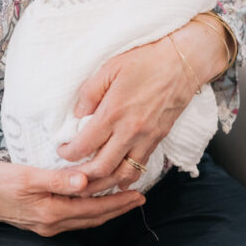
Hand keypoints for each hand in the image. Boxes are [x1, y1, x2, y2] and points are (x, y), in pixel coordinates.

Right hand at [0, 162, 144, 235]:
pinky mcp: (40, 219)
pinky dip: (89, 209)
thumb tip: (85, 182)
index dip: (118, 201)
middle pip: (94, 216)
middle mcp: (52, 223)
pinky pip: (74, 216)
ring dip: (106, 209)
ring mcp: (46, 224)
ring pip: (85, 218)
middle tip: (140, 197)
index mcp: (52, 213)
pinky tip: (93, 201)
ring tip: (123, 199)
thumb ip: (57, 180)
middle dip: (118, 208)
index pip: (95, 208)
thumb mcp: (26, 175)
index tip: (139, 193)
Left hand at [56, 37, 193, 193]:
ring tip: (91, 184)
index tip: (62, 150)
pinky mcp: (159, 139)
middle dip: (82, 177)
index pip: (84, 146)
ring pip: (123, 174)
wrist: (183, 62)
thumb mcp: (110, 67)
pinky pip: (141, 167)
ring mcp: (147, 137)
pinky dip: (128, 178)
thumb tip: (77, 115)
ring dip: (105, 184)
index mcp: (113, 112)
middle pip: (102, 168)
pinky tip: (118, 181)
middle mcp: (130, 130)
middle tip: (71, 173)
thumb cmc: (145, 60)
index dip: (68, 153)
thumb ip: (90, 93)